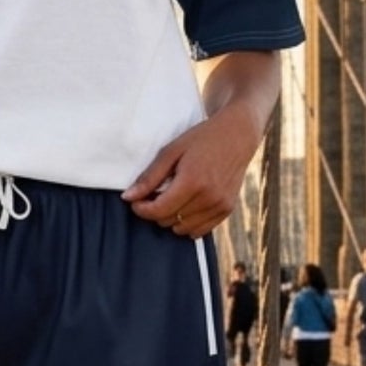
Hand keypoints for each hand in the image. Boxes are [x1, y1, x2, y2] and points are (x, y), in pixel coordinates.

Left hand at [121, 103, 262, 236]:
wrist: (237, 135)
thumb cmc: (202, 139)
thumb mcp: (172, 151)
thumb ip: (150, 177)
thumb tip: (128, 197)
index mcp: (192, 181)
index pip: (158, 210)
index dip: (141, 209)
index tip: (136, 201)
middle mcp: (208, 197)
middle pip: (168, 220)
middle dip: (156, 210)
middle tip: (156, 194)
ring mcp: (220, 206)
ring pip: (183, 229)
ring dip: (172, 218)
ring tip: (173, 198)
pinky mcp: (227, 210)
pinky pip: (200, 231)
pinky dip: (188, 223)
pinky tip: (186, 206)